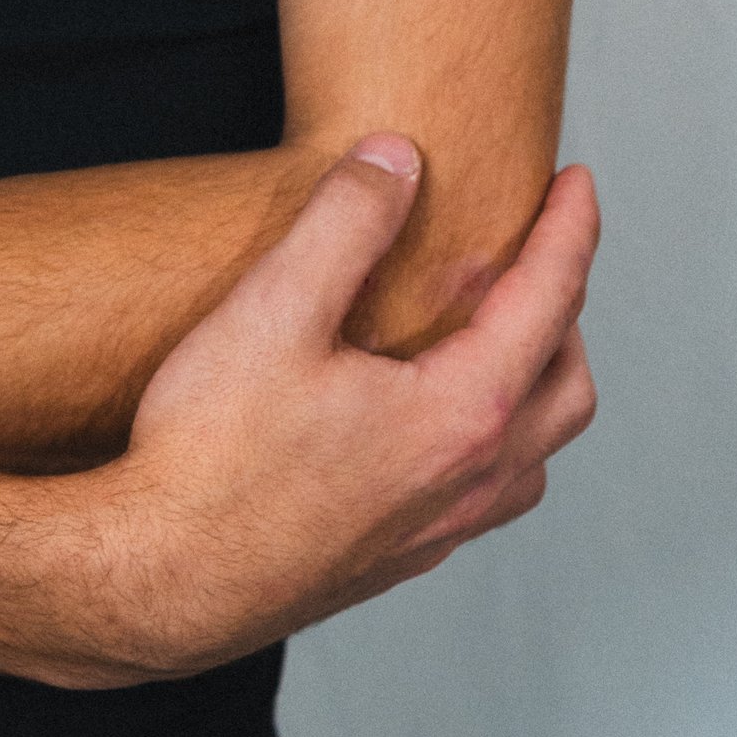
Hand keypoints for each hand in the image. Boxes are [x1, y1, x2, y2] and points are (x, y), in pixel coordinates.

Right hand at [28, 140, 598, 686]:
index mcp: (460, 415)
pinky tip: (429, 417)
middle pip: (568, 387)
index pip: (549, 302)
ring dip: (538, 385)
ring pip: (535, 457)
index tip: (576, 180)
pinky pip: (485, 497)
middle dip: (567, 307)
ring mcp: (435, 532)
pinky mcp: (394, 560)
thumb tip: (395, 157)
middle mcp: (466, 481)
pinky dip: (495, 440)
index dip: (571, 229)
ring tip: (495, 333)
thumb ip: (345, 221)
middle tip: (539, 249)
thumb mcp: (274, 308)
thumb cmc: (212, 453)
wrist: (161, 580)